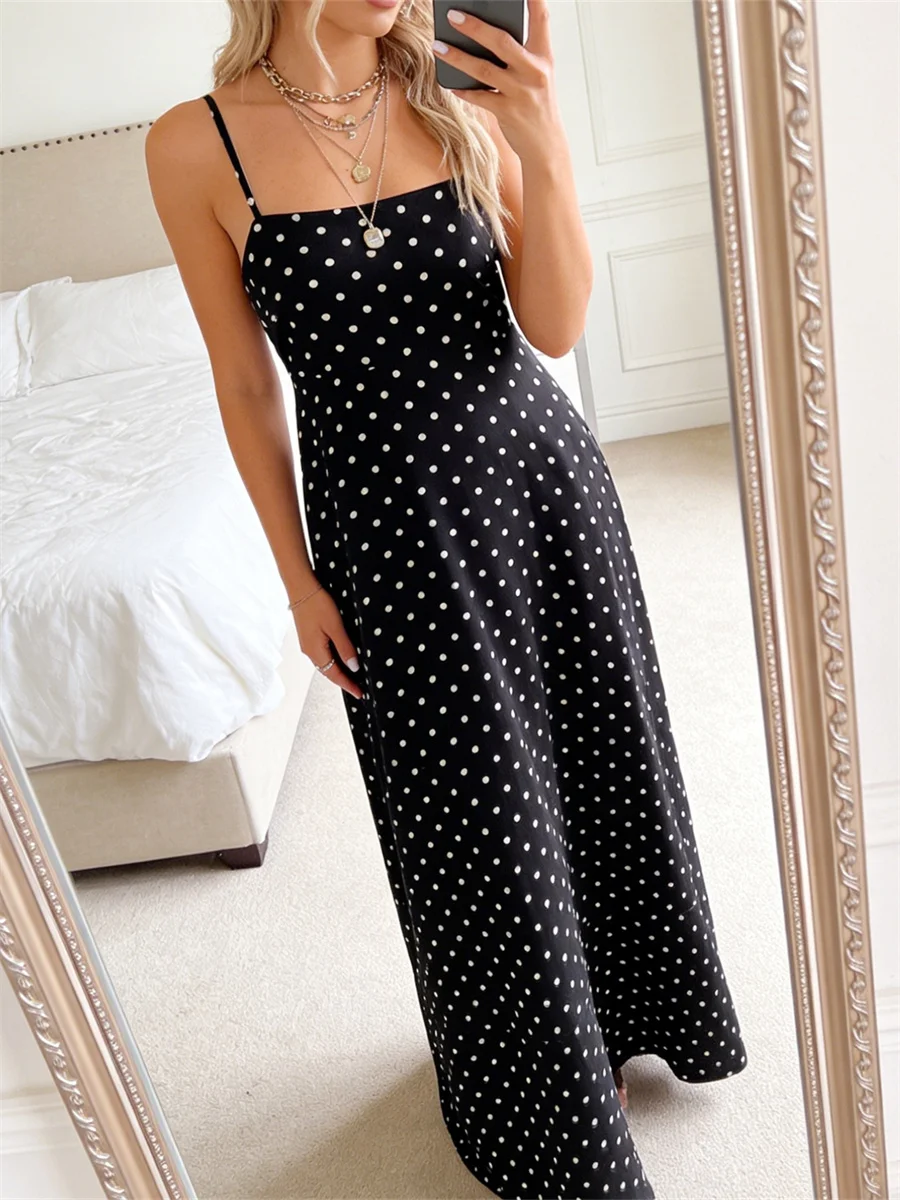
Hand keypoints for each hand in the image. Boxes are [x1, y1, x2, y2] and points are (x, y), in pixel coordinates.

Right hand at [291, 585, 363, 700]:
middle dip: (343, 681)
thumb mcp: (335, 627)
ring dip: (338, 672)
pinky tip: (340, 659)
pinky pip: (322, 656)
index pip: (334, 675)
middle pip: (328, 672)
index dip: (348, 685)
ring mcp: (307, 645)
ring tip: (352, 677)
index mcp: (316, 652)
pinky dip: (332, 662)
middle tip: (358, 688)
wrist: (301, 588)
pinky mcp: (308, 637)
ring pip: (325, 664)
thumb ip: (345, 648)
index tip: (360, 694)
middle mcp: (310, 652)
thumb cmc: (317, 605)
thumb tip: (354, 667)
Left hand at [432, 0, 563, 162]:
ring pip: (483, 69)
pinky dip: (463, 90)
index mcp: (543, 57)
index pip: (541, 18)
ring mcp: (520, 92)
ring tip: (438, 46)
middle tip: (452, 15)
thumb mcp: (537, 75)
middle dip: (474, 26)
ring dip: (457, 57)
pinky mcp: (507, 112)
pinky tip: (450, 83)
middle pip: (501, 41)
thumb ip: (519, 55)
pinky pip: (479, 97)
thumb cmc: (537, 104)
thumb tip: (484, 35)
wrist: (546, 145)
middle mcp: (534, 71)